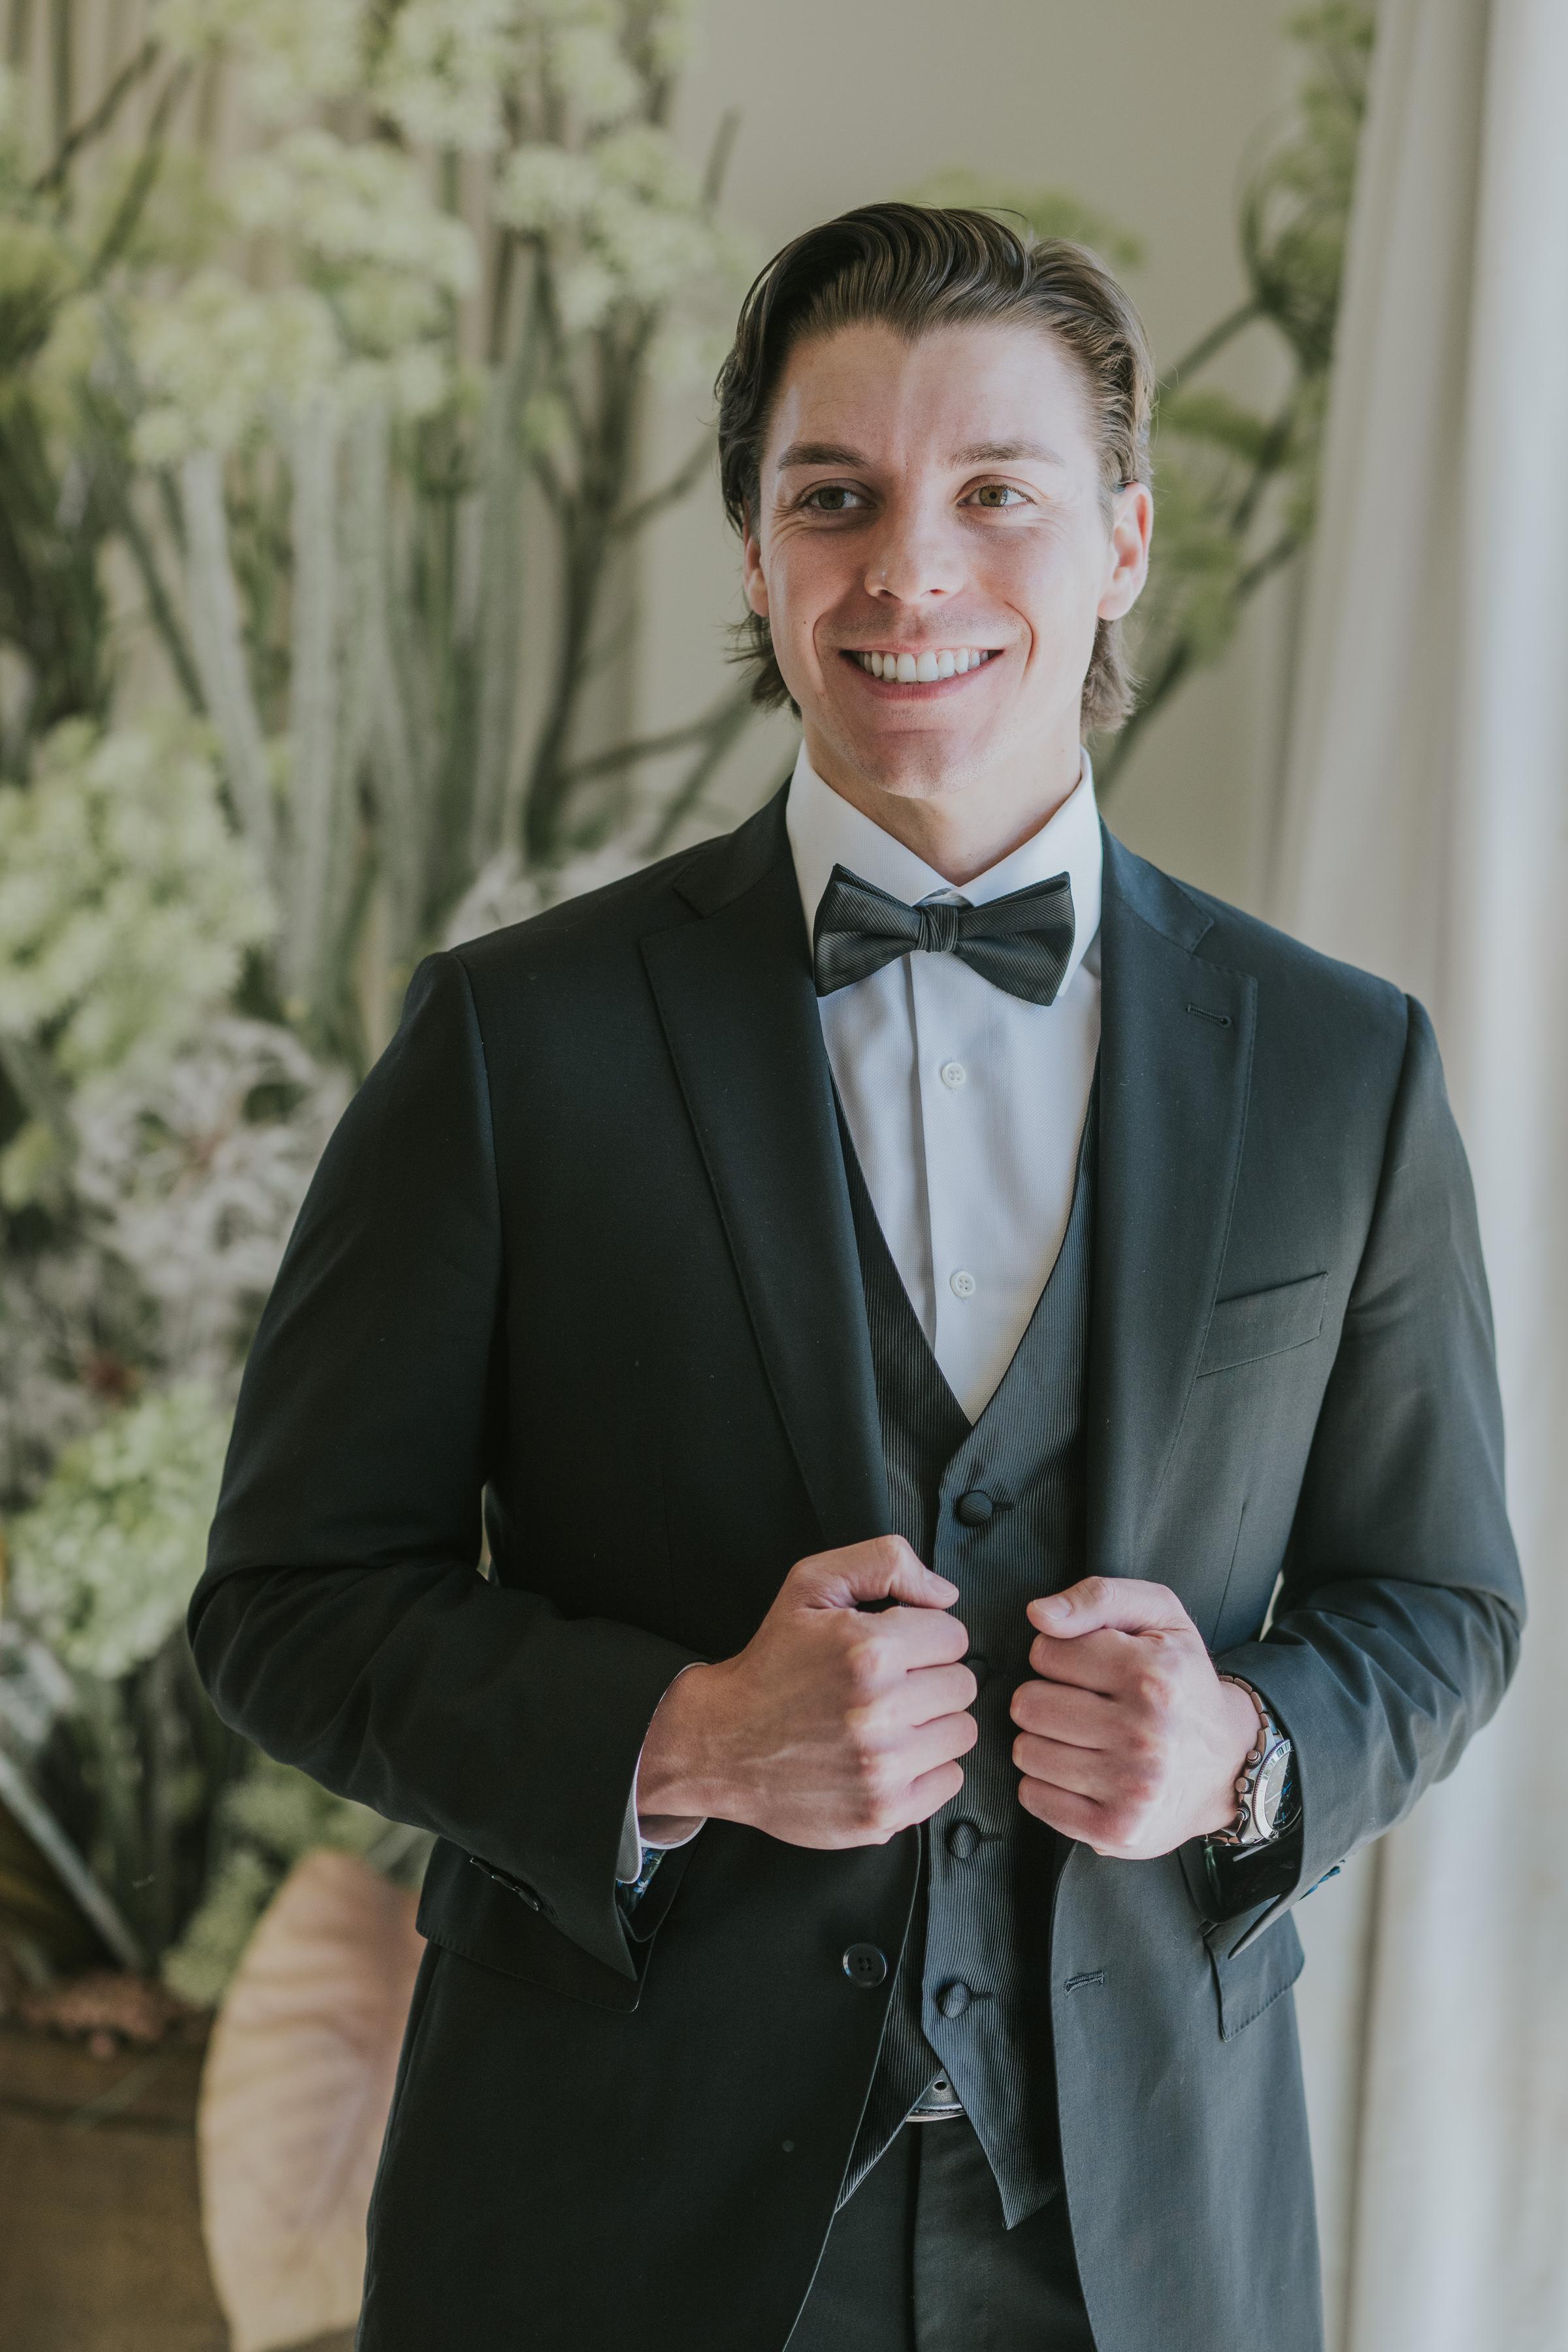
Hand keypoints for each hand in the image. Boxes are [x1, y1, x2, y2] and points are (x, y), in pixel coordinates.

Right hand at [636, 1537, 977, 1849]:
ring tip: (888, 1720)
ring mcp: (882, 1769)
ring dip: (932, 1724)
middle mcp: (879, 1713)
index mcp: (868, 1651)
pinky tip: (886, 1755)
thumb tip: (944, 1593)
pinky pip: (949, 1781)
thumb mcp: (811, 1585)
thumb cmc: (771, 1664)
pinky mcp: (883, 1812)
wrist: (720, 1743)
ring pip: (961, 1732)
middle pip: (964, 1684)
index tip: (896, 1648)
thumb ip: (884, 1562)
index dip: (924, 1636)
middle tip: (890, 1684)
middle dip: (931, 1678)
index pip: (954, 1635)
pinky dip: (926, 1769)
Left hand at [1008, 1577, 1258, 1859]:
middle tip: (1083, 1705)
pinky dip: (1047, 1783)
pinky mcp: (1114, 1830)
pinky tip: (1081, 1772)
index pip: (1044, 1652)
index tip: (1089, 1669)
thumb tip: (1039, 1615)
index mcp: (1152, 1675)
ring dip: (1045, 1742)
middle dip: (1047, 1698)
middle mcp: (1144, 1734)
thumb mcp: (1158, 1616)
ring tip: (1083, 1738)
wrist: (1227, 1762)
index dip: (1060, 1655)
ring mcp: (1130, 1788)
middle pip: (1027, 1704)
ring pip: (1026, 1751)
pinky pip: (1034, 1797)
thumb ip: (1097, 1597)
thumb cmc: (1183, 1682)